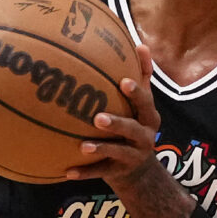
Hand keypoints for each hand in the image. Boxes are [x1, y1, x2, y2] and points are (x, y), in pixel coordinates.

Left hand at [64, 43, 162, 184]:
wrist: (139, 170)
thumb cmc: (135, 124)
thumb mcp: (142, 104)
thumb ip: (142, 76)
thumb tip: (141, 44)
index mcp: (149, 118)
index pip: (146, 104)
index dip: (137, 94)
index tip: (123, 82)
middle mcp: (145, 138)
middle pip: (133, 130)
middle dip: (117, 124)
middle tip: (98, 117)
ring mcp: (132, 157)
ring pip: (117, 153)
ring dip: (101, 149)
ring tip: (83, 146)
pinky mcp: (118, 172)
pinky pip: (100, 172)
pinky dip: (84, 172)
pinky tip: (67, 172)